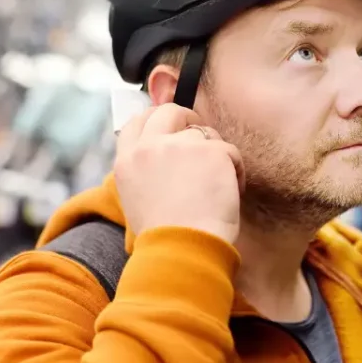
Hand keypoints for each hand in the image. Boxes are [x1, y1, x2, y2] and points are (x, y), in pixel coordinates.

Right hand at [114, 104, 244, 244]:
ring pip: (204, 133)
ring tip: (217, 186)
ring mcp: (180, 146)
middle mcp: (149, 147)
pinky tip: (231, 192)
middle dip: (187, 119)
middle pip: (168, 112)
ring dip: (215, 154)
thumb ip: (147, 172)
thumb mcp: (138, 200)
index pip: (136, 122)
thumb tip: (167, 160)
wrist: (183, 251)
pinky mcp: (211, 151)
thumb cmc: (165, 238)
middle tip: (202, 139)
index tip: (170, 126)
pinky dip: (235, 170)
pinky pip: (229, 150)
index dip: (155, 119)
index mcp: (126, 162)